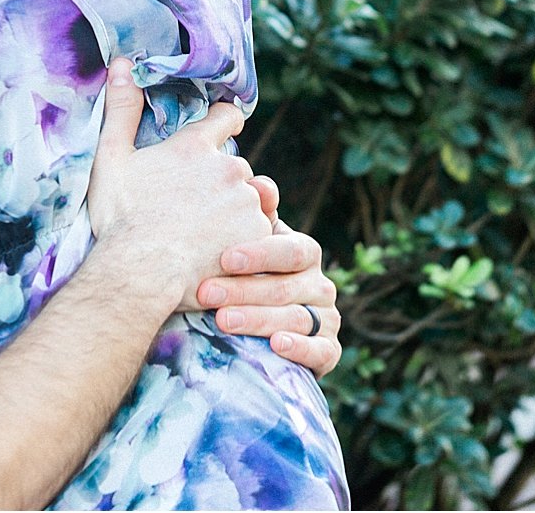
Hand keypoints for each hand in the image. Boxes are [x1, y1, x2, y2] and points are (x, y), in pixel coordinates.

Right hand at [88, 60, 271, 308]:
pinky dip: (246, 243)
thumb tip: (122, 63)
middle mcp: (230, 169)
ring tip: (208, 235)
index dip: (226, 121)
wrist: (141, 272)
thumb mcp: (111, 158)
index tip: (223, 128)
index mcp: (195, 147)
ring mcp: (248, 205)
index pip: (226, 117)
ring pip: (252, 202)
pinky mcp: (260, 238)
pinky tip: (222, 256)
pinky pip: (261, 235)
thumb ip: (121, 110)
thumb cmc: (121, 216)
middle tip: (193, 207)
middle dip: (222, 183)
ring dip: (238, 212)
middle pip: (237, 168)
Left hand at [196, 220, 342, 377]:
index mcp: (303, 252)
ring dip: (258, 319)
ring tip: (222, 320)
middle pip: (285, 286)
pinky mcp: (328, 351)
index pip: (290, 250)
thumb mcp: (244, 242)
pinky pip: (321, 351)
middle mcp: (320, 284)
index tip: (224, 259)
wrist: (252, 321)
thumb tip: (259, 184)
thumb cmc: (242, 271)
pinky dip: (300, 348)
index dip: (259, 254)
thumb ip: (252, 215)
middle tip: (205, 293)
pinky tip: (276, 345)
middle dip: (242, 290)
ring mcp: (327, 318)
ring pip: (296, 318)